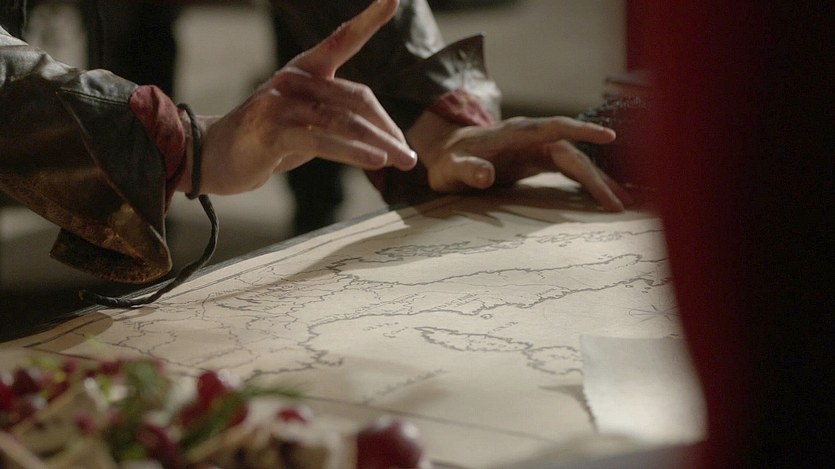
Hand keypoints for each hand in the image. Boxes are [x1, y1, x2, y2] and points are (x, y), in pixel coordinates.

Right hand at [190, 0, 415, 194]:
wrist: (213, 156)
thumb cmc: (268, 140)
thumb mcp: (306, 123)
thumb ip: (337, 118)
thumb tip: (383, 135)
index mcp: (305, 70)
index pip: (342, 40)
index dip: (368, 20)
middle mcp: (295, 80)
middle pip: (356, 99)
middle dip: (387, 129)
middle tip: (409, 156)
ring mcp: (282, 104)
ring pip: (345, 121)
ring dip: (380, 145)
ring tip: (404, 162)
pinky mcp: (274, 132)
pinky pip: (324, 142)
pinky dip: (354, 152)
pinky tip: (375, 162)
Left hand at [407, 110, 633, 210]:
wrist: (445, 153)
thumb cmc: (448, 161)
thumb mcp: (451, 169)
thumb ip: (467, 170)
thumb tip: (487, 176)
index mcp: (517, 134)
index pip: (556, 129)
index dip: (582, 132)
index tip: (609, 138)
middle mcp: (533, 138)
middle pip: (573, 154)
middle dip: (597, 177)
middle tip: (619, 202)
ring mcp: (537, 149)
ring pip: (576, 162)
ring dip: (598, 181)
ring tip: (623, 202)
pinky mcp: (538, 161)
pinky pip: (569, 169)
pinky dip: (586, 183)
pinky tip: (603, 198)